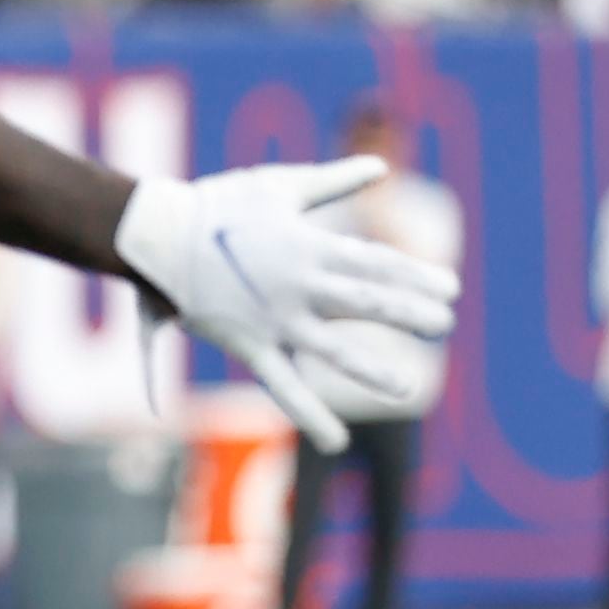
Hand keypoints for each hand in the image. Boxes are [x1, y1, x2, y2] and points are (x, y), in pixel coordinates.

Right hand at [114, 156, 461, 453]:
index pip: (374, 262)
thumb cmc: (216, 204)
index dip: (416, 276)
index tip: (451, 287)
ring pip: (333, 351)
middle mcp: (298, 285)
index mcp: (308, 245)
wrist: (157, 235)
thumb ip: (332, 181)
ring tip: (407, 390)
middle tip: (445, 323)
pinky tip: (337, 442)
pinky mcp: (250, 344)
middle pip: (365, 302)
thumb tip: (380, 166)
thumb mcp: (278, 184)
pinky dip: (308, 413)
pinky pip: (282, 385)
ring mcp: (275, 319)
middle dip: (409, 313)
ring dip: (372, 371)